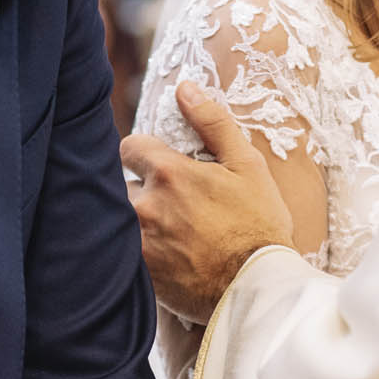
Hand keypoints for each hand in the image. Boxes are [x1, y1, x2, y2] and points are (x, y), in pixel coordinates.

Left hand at [121, 80, 294, 323]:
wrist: (258, 289)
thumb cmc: (259, 225)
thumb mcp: (247, 166)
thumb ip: (213, 123)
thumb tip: (186, 88)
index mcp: (168, 173)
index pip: (130, 147)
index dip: (145, 155)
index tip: (161, 168)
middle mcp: (144, 204)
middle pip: (122, 185)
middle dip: (141, 191)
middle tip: (172, 206)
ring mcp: (136, 241)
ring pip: (120, 219)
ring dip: (137, 221)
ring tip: (168, 234)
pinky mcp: (136, 273)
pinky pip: (121, 251)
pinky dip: (136, 250)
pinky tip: (164, 257)